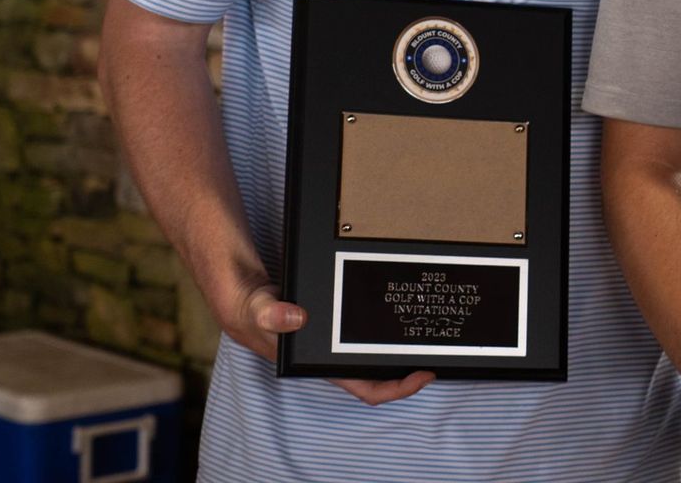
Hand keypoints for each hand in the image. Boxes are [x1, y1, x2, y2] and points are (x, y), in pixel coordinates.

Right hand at [222, 277, 433, 406]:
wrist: (241, 293)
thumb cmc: (248, 308)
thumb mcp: (257, 307)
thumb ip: (271, 313)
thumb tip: (296, 317)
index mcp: (318, 364)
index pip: (364, 388)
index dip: (396, 388)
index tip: (423, 374)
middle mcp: (330, 357)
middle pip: (378, 374)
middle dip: (408, 368)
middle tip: (438, 350)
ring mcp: (334, 342)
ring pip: (374, 355)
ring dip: (397, 350)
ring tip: (426, 334)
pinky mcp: (336, 323)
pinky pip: (367, 333)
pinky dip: (383, 328)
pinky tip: (400, 312)